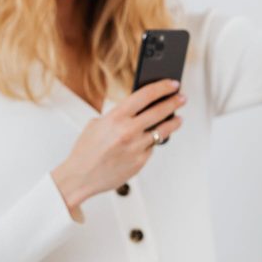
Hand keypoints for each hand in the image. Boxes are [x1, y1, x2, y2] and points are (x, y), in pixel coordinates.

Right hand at [52, 78, 186, 219]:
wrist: (80, 177)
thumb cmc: (86, 150)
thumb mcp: (97, 124)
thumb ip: (118, 115)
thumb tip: (139, 108)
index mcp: (116, 117)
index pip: (146, 95)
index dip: (162, 87)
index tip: (172, 84)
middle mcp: (128, 131)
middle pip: (159, 111)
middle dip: (174, 102)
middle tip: (182, 98)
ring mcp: (136, 147)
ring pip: (162, 131)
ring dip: (172, 123)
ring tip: (178, 119)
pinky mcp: (140, 162)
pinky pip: (151, 147)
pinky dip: (152, 142)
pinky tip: (153, 139)